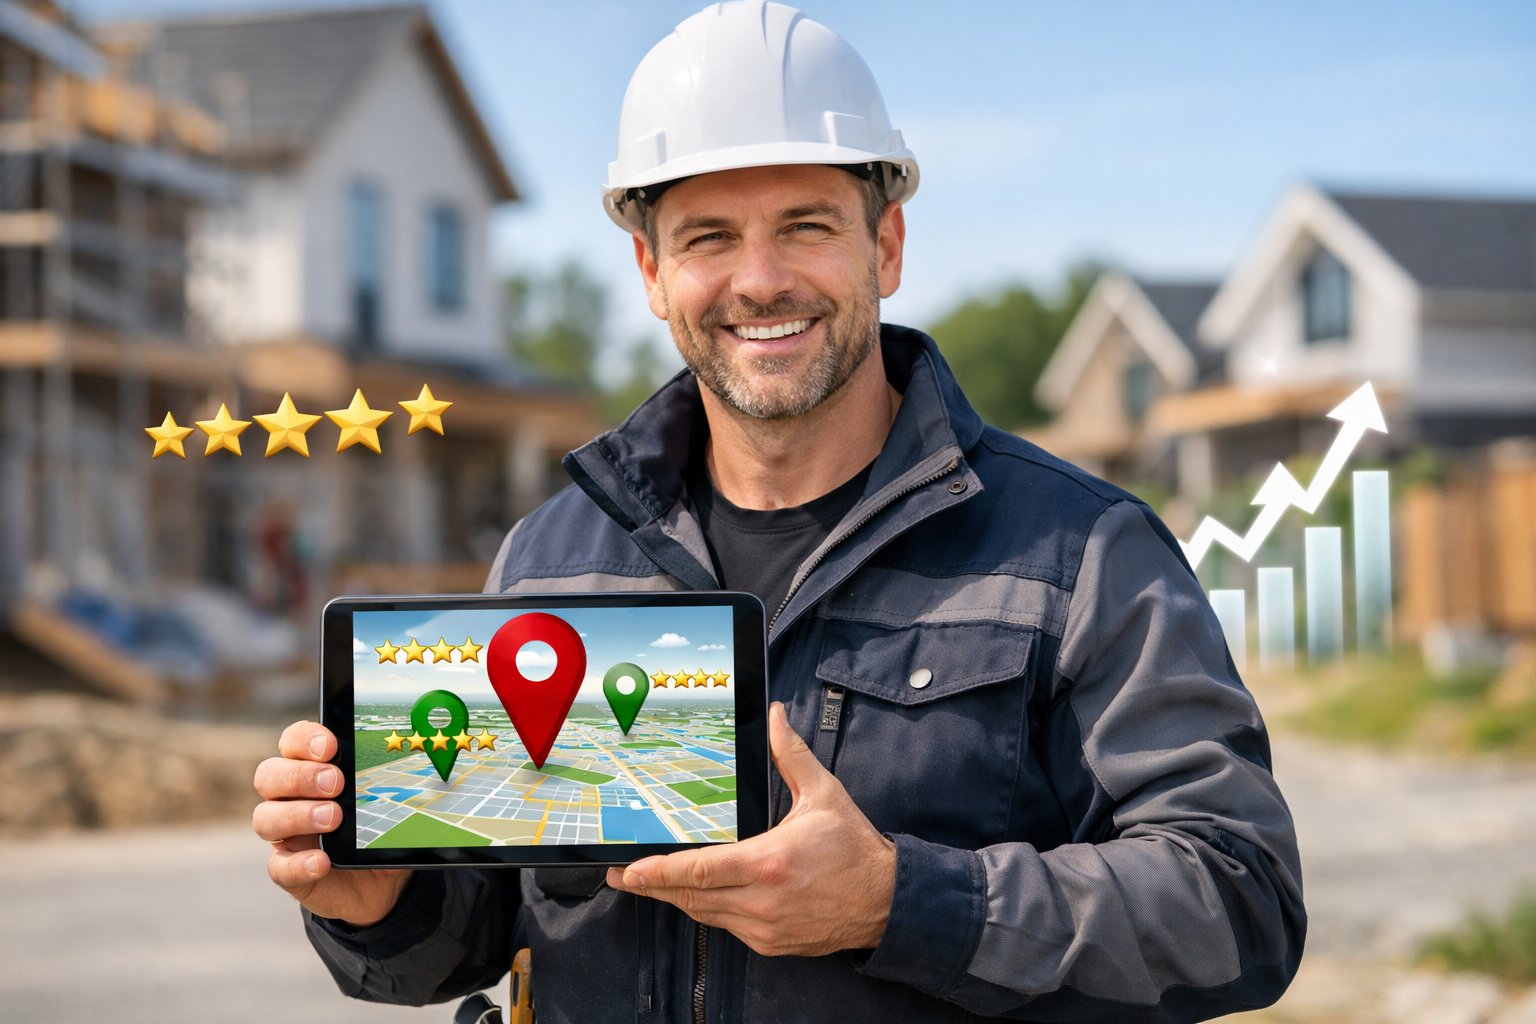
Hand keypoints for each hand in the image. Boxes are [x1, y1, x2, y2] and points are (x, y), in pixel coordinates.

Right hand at [252, 720, 410, 925]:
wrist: (383, 884)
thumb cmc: (380, 829)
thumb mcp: (393, 802)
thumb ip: (397, 783)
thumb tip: (431, 761)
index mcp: (311, 770)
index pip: (292, 742)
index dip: (303, 739)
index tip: (330, 745)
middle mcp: (290, 798)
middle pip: (269, 775)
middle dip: (300, 775)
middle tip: (335, 783)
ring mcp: (286, 835)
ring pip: (265, 818)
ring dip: (298, 814)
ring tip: (334, 818)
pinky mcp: (289, 870)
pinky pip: (279, 866)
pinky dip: (299, 863)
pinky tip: (322, 861)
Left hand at [606, 702, 895, 956]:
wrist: (885, 901)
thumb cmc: (854, 849)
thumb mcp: (823, 794)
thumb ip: (791, 754)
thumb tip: (775, 716)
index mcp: (769, 862)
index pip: (698, 870)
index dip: (658, 872)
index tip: (630, 870)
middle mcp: (762, 900)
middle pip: (691, 897)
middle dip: (653, 886)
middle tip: (621, 877)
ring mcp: (765, 927)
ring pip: (705, 915)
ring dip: (678, 898)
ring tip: (652, 883)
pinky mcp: (770, 943)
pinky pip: (726, 927)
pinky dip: (709, 910)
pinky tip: (698, 896)